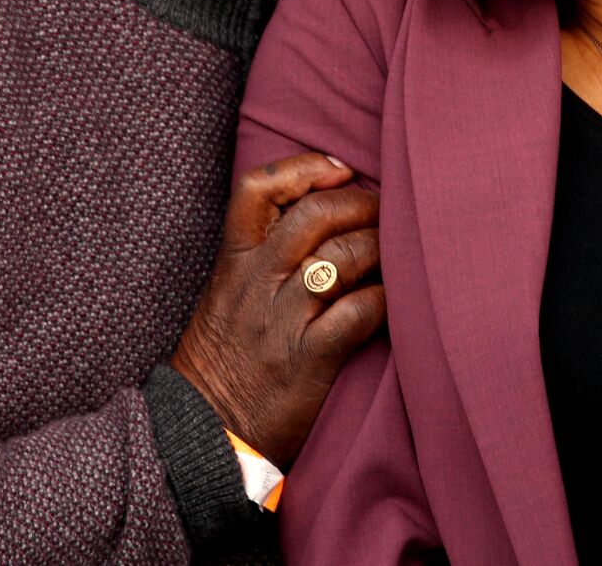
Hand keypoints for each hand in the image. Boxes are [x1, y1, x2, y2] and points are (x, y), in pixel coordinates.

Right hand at [171, 152, 386, 466]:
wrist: (202, 433)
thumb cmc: (220, 362)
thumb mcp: (223, 295)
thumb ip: (258, 256)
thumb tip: (314, 216)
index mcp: (233, 262)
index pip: (257, 189)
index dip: (303, 168)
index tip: (338, 170)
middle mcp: (256, 283)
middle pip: (314, 215)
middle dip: (360, 203)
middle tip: (385, 209)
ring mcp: (283, 319)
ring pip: (343, 257)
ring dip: (381, 246)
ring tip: (398, 250)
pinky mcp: (310, 358)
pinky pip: (358, 312)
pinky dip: (385, 297)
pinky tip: (397, 297)